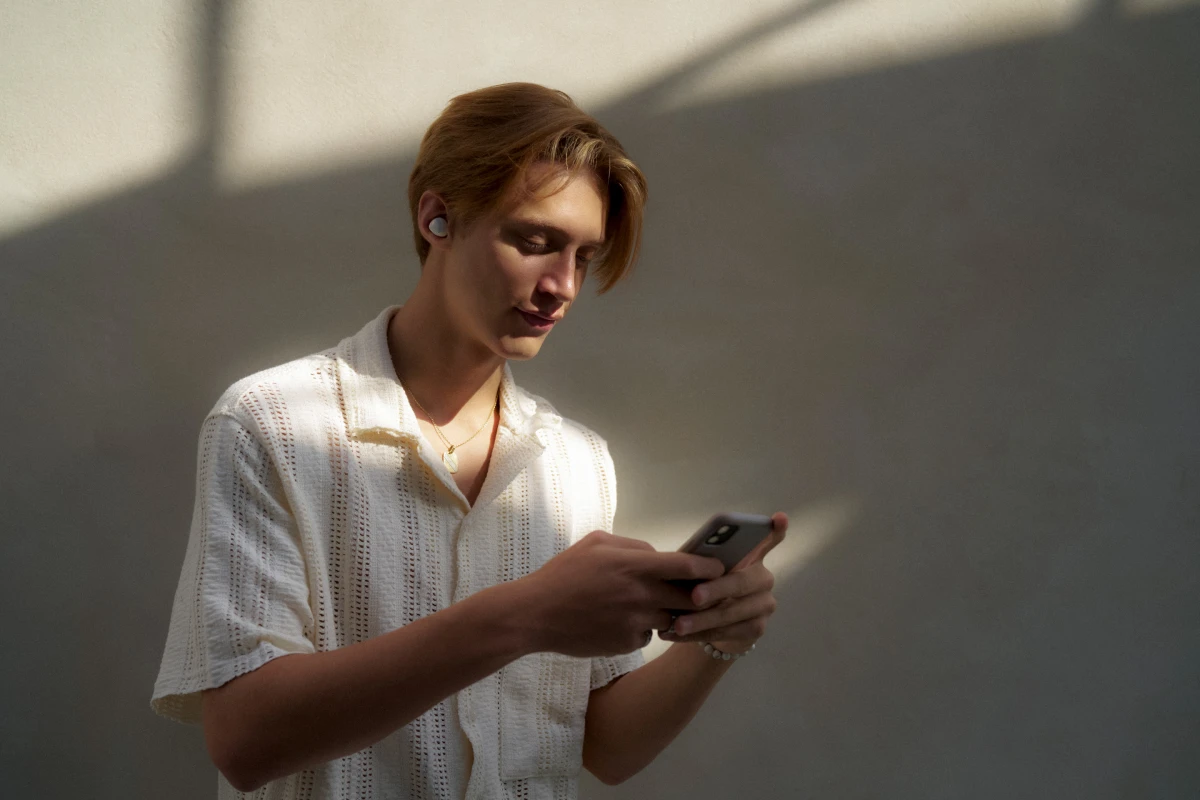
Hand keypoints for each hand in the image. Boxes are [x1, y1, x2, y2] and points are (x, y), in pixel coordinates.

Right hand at [520, 530, 724, 657]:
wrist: (534, 615)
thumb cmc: (564, 573)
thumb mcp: (596, 543)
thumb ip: (633, 546)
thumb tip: (661, 554)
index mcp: (632, 565)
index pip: (686, 567)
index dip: (709, 568)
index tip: (719, 567)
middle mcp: (638, 595)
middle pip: (689, 598)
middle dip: (698, 595)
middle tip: (701, 591)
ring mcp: (634, 623)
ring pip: (672, 619)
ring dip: (670, 612)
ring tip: (650, 603)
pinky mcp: (626, 645)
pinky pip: (648, 636)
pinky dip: (644, 629)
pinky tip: (622, 621)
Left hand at [659, 512, 786, 654]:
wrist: (714, 625)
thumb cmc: (705, 586)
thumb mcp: (701, 571)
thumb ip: (702, 562)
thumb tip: (686, 560)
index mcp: (752, 557)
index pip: (768, 540)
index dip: (776, 530)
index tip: (779, 518)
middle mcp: (764, 578)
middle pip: (742, 582)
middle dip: (717, 590)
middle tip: (694, 596)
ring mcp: (765, 604)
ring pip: (732, 612)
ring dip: (702, 620)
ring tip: (677, 624)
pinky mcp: (757, 628)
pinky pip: (726, 632)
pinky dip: (699, 634)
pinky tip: (678, 634)